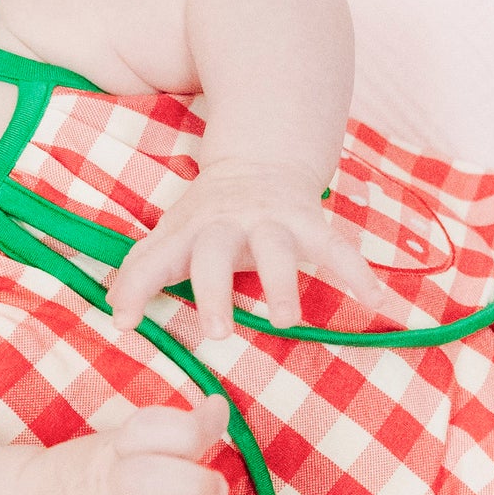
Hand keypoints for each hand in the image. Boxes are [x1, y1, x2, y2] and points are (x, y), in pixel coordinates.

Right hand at [39, 392, 241, 494]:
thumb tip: (219, 407)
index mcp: (118, 450)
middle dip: (190, 481)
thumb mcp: (130, 444)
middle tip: (217, 490)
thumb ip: (181, 430)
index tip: (207, 428)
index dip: (183, 428)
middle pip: (146, 480)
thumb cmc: (99, 474)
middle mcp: (113, 490)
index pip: (148, 428)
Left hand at [106, 157, 398, 337]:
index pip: (154, 258)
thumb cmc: (207, 217)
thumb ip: (143, 273)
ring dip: (283, 284)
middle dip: (215, 291)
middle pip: (216, 253)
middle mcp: (227, 224)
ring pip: (277, 249)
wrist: (260, 161)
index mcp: (188, 231)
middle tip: (217, 333)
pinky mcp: (310, 223)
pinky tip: (376, 299)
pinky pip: (337, 247)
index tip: (125, 322)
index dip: (136, 287)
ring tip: (287, 321)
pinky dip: (357, 272)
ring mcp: (271, 222)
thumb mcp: (172, 236)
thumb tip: (117, 315)